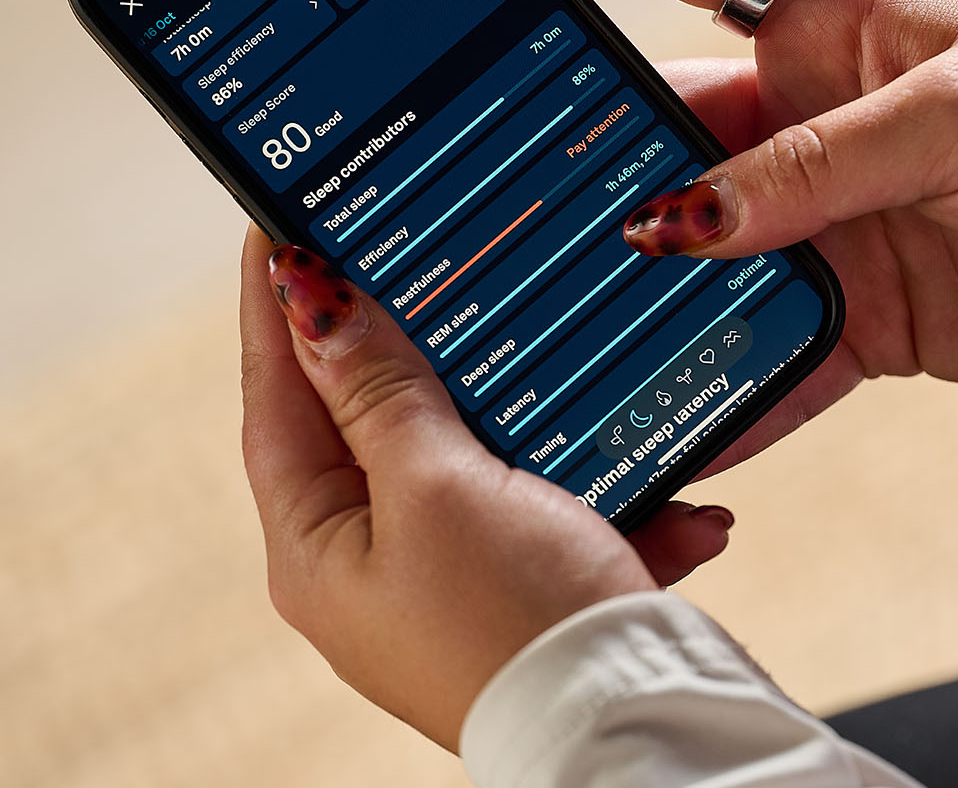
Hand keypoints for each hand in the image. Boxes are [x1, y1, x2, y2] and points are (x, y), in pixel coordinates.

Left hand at [238, 227, 733, 749]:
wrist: (633, 736)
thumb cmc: (516, 624)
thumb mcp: (438, 482)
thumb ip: (379, 390)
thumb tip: (315, 305)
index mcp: (317, 545)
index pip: (277, 393)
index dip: (282, 303)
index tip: (282, 221)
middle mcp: (372, 565)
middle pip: (376, 419)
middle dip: (415, 342)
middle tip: (419, 249)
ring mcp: (451, 582)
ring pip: (479, 458)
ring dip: (537, 416)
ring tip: (565, 360)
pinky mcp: (527, 596)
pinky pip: (562, 517)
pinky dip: (617, 498)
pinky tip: (680, 499)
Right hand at [433, 0, 957, 471]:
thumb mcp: (954, 117)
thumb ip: (816, 166)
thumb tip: (684, 222)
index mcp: (826, 20)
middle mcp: (802, 115)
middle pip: (653, 124)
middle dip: (567, 143)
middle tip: (464, 162)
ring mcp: (818, 216)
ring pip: (688, 250)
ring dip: (625, 282)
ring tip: (533, 306)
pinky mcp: (851, 308)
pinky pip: (758, 352)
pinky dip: (710, 389)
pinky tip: (645, 420)